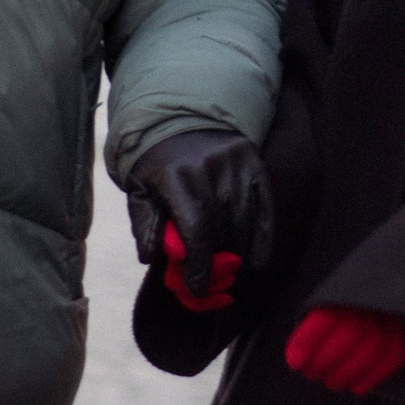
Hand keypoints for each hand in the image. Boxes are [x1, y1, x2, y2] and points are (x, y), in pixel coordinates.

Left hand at [128, 129, 273, 297]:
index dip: (199, 264)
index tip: (198, 288)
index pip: (195, 229)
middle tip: (213, 284)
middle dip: (218, 263)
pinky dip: (263, 239)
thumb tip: (151, 257)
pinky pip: (265, 209)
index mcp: (176, 175)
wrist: (180, 117)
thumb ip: (144, 223)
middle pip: (223, 230)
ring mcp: (236, 165)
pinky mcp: (254, 165)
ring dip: (240, 254)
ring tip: (232, 273)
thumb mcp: (139, 188)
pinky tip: (257, 261)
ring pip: (245, 222)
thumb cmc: (156, 163)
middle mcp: (210, 169)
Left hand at [284, 306, 404, 395]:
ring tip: (331, 382)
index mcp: (351, 287)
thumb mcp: (337, 301)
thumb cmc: (356, 304)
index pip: (325, 317)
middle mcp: (376, 299)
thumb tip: (297, 358)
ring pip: (370, 350)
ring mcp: (399, 315)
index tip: (294, 363)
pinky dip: (370, 378)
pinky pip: (392, 360)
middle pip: (348, 335)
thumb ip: (319, 322)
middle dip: (324, 361)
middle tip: (312, 374)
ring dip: (344, 374)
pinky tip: (356, 388)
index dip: (306, 343)